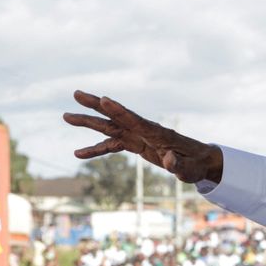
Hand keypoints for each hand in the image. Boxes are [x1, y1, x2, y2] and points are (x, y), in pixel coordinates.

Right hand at [64, 91, 223, 183]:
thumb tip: (169, 161)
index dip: (120, 110)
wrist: (200, 162)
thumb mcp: (189, 170)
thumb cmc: (196, 165)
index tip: (103, 99)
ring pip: (110, 127)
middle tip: (76, 94)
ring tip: (66, 116)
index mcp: (157, 134)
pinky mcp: (136, 144)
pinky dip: (96, 148)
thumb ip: (178, 166)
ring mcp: (139, 136)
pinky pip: (112, 144)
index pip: (136, 120)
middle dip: (96, 106)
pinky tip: (78, 153)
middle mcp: (145, 131)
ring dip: (89, 122)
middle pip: (117, 116)